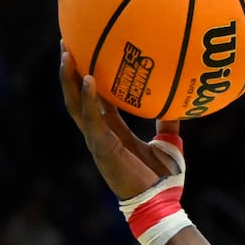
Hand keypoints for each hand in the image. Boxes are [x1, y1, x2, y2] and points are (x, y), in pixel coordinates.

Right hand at [59, 46, 181, 200]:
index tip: (83, 50)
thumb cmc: (164, 179)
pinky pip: (92, 120)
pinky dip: (89, 99)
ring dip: (69, 79)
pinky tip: (89, 78)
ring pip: (75, 105)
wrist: (160, 204)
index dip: (87, 76)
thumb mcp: (169, 143)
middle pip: (76, 96)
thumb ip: (169, 122)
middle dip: (68, 70)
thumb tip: (178, 99)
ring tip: (66, 52)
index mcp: (112, 131)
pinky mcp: (101, 148)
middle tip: (66, 41)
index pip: (95, 98)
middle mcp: (100, 133)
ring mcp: (97, 141)